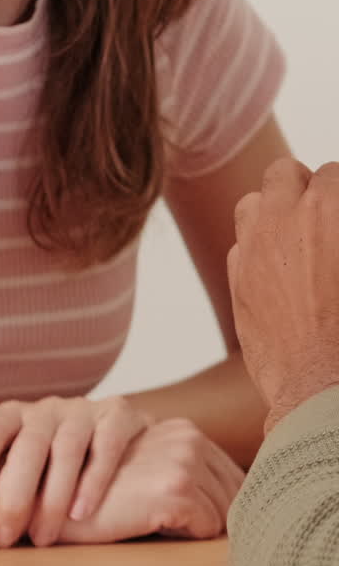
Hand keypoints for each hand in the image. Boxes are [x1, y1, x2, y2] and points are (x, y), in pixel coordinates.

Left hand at [0, 395, 151, 547]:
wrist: (119, 438)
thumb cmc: (52, 456)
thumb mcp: (15, 452)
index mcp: (14, 414)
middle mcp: (47, 408)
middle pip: (28, 444)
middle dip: (13, 494)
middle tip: (5, 537)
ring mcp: (84, 409)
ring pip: (67, 447)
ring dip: (53, 495)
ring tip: (42, 538)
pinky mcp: (120, 415)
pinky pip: (108, 443)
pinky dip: (94, 479)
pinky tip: (81, 513)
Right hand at [57, 418, 243, 542]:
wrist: (58, 498)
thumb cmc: (103, 493)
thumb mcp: (148, 467)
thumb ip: (184, 468)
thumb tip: (233, 503)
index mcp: (183, 429)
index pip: (233, 475)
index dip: (221, 503)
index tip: (199, 519)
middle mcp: (187, 437)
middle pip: (235, 494)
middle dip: (216, 516)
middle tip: (179, 525)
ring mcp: (182, 460)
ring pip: (224, 512)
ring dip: (199, 526)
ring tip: (161, 522)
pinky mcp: (175, 487)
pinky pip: (209, 527)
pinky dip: (189, 537)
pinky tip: (154, 526)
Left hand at [228, 158, 338, 431]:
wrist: (326, 391)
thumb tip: (333, 233)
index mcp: (328, 209)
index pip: (332, 174)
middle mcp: (284, 219)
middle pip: (285, 174)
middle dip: (305, 187)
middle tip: (326, 216)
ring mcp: (254, 249)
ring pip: (252, 204)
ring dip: (273, 212)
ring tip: (298, 238)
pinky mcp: (237, 281)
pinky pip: (240, 246)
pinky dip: (257, 251)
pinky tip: (281, 275)